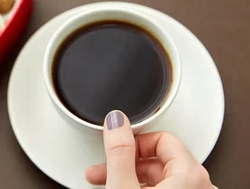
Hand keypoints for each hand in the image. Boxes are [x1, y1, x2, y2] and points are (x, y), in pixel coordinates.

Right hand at [85, 111, 215, 187]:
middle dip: (125, 161)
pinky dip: (140, 188)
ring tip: (105, 182)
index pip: (161, 138)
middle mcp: (199, 186)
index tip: (115, 146)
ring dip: (129, 176)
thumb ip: (119, 151)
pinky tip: (120, 188)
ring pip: (160, 177)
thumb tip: (115, 120)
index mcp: (191, 175)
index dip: (133, 141)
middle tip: (103, 169)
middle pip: (159, 158)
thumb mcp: (122, 186)